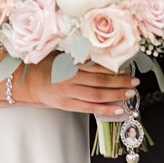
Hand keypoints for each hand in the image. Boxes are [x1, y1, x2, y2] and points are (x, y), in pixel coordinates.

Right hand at [21, 56, 137, 117]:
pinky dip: (105, 110)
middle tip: (135, 81)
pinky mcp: (68, 105)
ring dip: (116, 95)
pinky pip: (89, 108)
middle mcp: (71, 80)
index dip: (114, 68)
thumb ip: (81, 55)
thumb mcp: (63, 55)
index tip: (129, 67)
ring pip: (97, 96)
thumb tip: (104, 52)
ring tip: (130, 94)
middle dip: (120, 82)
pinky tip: (118, 110)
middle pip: (100, 82)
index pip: (96, 67)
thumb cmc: (47, 66)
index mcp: (71, 65)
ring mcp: (69, 94)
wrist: (28, 82)